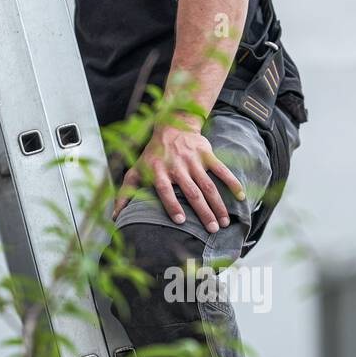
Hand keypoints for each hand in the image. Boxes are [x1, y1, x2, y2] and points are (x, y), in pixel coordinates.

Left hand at [114, 119, 244, 232]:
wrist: (171, 126)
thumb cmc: (152, 155)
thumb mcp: (135, 171)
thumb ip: (125, 194)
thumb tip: (114, 217)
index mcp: (158, 171)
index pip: (164, 190)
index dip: (172, 205)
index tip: (181, 221)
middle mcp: (176, 166)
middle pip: (191, 192)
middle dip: (203, 212)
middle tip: (212, 230)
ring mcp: (193, 160)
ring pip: (208, 185)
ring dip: (218, 204)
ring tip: (224, 222)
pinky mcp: (207, 154)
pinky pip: (221, 169)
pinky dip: (232, 182)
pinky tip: (241, 197)